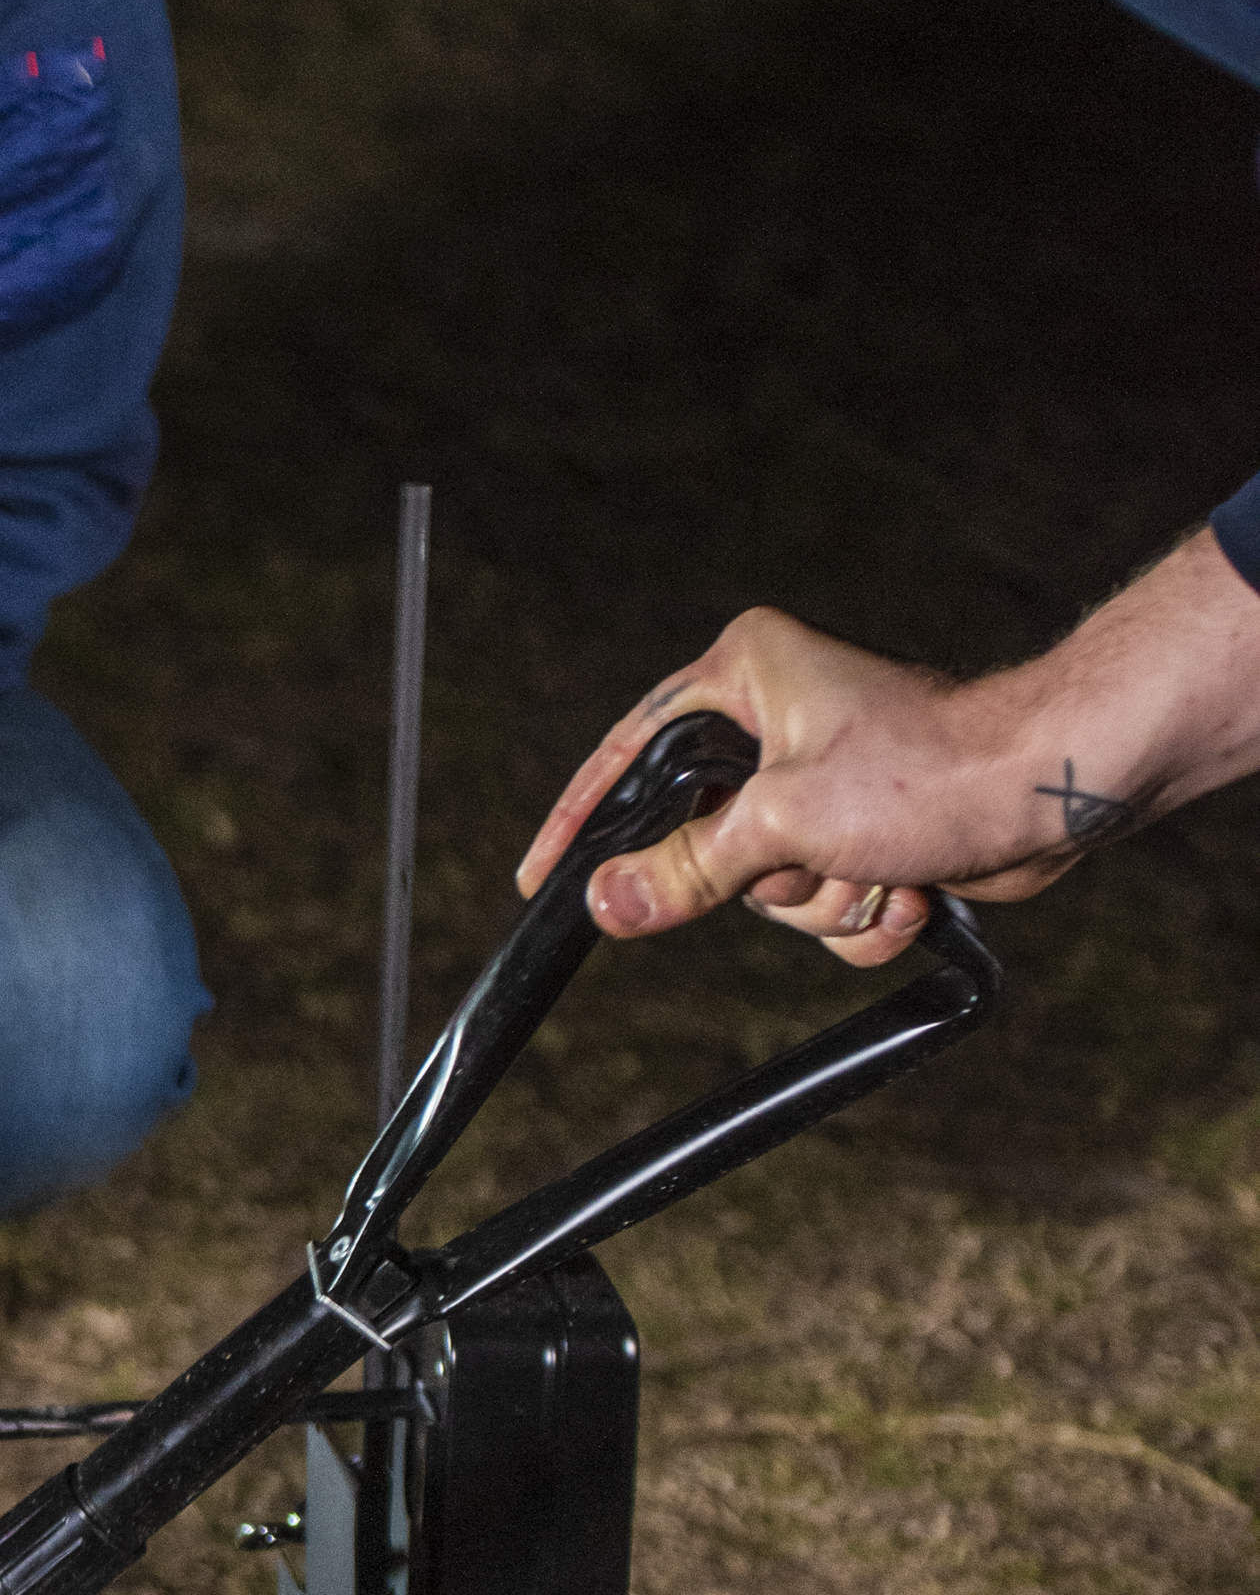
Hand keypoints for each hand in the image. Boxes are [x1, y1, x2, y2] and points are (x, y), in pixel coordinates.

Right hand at [521, 532, 1259, 947]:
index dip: (582, 822)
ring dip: (826, 903)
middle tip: (810, 861)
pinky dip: (864, 917)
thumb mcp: (783, 823)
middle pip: (706, 841)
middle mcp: (777, 722)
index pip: (629, 755)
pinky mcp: (865, 834)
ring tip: (881, 871)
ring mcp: (821, 784)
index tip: (540, 878)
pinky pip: (822, 907)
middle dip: (767, 879)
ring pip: (769, 889)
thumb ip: (685, 868)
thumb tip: (604, 904)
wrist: (1054, 792)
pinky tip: (911, 892)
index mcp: (744, 676)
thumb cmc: (929, 768)